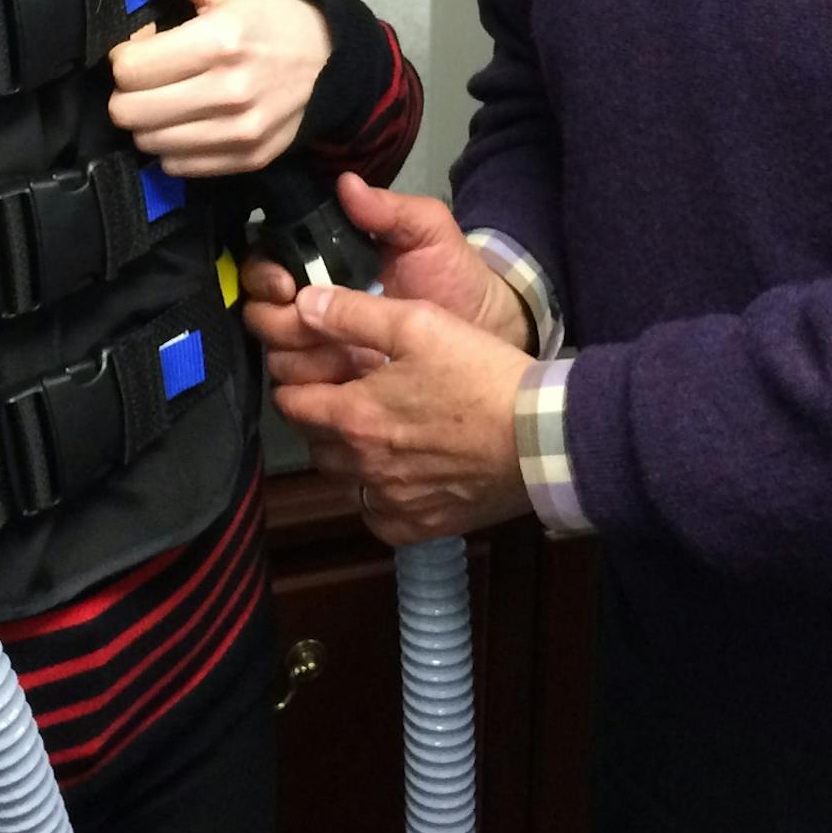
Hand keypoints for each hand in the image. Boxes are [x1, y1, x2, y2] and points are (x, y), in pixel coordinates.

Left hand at [105, 0, 331, 174]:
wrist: (334, 57)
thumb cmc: (273, 13)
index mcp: (219, 41)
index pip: (128, 69)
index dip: (126, 54)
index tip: (147, 45)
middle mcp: (229, 92)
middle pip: (129, 112)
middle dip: (129, 90)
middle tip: (152, 74)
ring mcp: (240, 131)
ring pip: (149, 143)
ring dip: (150, 120)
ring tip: (172, 96)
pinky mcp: (248, 158)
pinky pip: (178, 166)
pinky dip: (174, 146)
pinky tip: (191, 119)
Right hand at [244, 173, 531, 385]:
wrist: (487, 335)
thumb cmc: (453, 276)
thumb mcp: (429, 234)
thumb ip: (390, 210)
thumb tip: (347, 184)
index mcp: (321, 266)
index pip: (264, 266)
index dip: (265, 275)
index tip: (289, 285)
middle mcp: (312, 310)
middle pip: (261, 318)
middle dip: (279, 321)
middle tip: (312, 323)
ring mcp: (322, 355)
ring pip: (277, 362)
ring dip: (300, 360)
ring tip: (341, 357)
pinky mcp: (337, 395)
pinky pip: (303, 403)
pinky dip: (313, 398)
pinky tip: (344, 387)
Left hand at [273, 283, 533, 543]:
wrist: (539, 436)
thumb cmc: (480, 374)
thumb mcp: (417, 323)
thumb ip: (352, 313)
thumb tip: (302, 306)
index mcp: (354, 415)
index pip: (292, 404)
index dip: (295, 383)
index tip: (312, 373)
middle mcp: (363, 465)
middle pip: (314, 443)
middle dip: (321, 418)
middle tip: (348, 396)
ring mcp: (392, 500)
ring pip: (343, 481)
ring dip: (348, 457)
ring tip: (376, 431)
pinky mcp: (420, 526)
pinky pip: (377, 516)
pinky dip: (378, 497)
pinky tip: (399, 473)